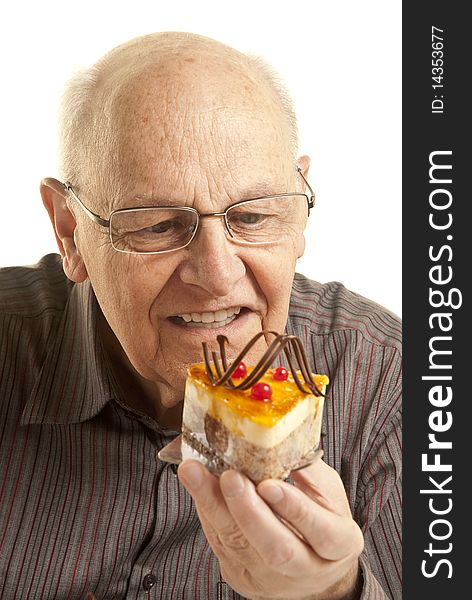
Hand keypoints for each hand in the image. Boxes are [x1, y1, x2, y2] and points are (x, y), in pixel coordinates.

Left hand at [178, 459, 363, 599]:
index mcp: (338, 544)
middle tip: (229, 478)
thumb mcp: (326, 490)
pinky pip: (220, 545)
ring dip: (214, 506)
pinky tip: (197, 486)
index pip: (320, 532)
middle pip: (277, 549)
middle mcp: (307, 569)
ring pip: (240, 547)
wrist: (314, 563)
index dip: (294, 509)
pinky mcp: (242, 576)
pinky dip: (207, 511)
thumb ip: (305, 468)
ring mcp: (272, 580)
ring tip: (196, 474)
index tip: (270, 484)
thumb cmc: (322, 517)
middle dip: (248, 511)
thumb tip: (278, 436)